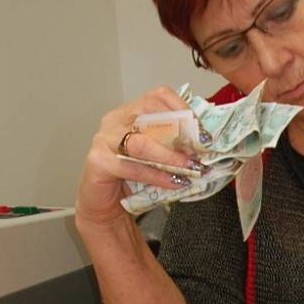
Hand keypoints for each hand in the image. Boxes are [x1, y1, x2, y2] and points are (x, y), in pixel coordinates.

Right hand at [75, 86, 197, 231]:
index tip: (203, 131)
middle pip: (149, 113)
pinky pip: (132, 167)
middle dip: (180, 132)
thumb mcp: (158, 156)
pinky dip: (157, 176)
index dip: (184, 110)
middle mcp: (115, 120)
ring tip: (191, 167)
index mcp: (130, 112)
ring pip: (142, 142)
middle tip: (201, 150)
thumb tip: (205, 144)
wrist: (106, 206)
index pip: (158, 97)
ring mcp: (103, 139)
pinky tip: (174, 183)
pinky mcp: (98, 162)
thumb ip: (174, 145)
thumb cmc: (133, 180)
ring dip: (171, 156)